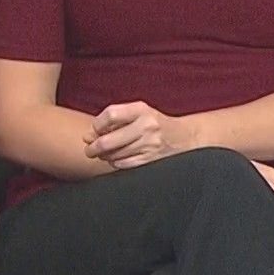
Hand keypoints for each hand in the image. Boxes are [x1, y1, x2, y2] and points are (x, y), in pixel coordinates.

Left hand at [83, 102, 198, 167]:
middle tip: (89, 150)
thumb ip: (113, 122)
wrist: (186, 138)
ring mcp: (150, 144)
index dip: (96, 125)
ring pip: (114, 155)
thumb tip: (87, 137)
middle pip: (108, 140)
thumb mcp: (139, 114)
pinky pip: (124, 165)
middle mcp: (147, 126)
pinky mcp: (152, 160)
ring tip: (106, 154)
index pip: (110, 115)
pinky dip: (116, 163)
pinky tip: (118, 159)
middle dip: (93, 148)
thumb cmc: (155, 124)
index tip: (94, 131)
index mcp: (142, 109)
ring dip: (105, 157)